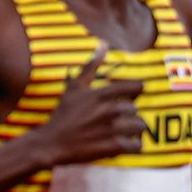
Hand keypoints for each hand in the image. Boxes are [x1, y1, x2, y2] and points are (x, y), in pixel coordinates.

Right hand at [36, 46, 145, 167]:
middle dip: (127, 115)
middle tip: (114, 119)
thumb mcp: (74, 87)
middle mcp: (108, 110)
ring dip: (132, 130)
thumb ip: (91, 66)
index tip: (127, 97)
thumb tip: (104, 43)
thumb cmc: (63, 114)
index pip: (135, 87)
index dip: (134, 92)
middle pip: (136, 109)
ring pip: (140, 126)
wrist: (51, 143)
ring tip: (120, 131)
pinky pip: (136, 145)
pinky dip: (132, 145)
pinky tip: (122, 143)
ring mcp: (111, 129)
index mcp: (100, 94)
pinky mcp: (113, 147)